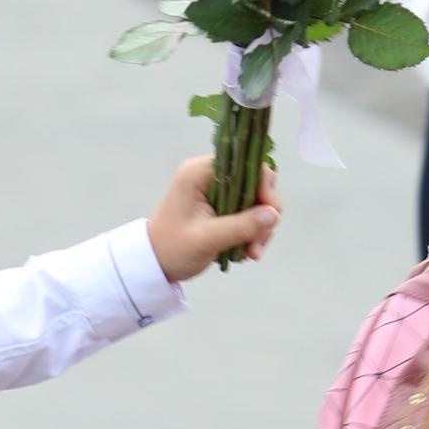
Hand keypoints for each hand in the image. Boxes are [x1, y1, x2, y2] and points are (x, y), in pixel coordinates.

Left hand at [146, 151, 279, 282]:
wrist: (154, 264)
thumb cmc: (171, 249)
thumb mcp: (207, 239)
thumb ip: (241, 226)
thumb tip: (274, 215)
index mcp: (200, 172)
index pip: (247, 164)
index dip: (264, 187)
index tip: (270, 215)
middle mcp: (211, 176)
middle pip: (257, 183)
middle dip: (264, 215)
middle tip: (258, 243)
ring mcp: (218, 191)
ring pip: (257, 201)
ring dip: (260, 228)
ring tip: (251, 253)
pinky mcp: (222, 207)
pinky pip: (249, 214)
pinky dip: (253, 232)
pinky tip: (247, 252)